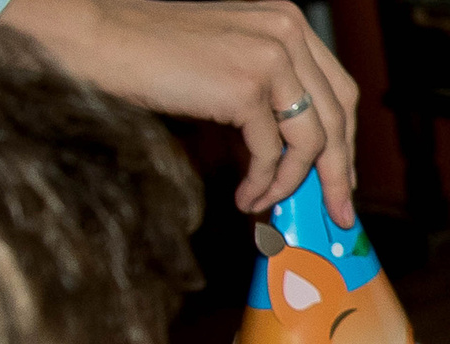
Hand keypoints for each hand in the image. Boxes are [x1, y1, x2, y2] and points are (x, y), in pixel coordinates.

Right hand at [0, 0, 360, 223]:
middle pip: (336, 118)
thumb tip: (297, 157)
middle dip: (338, 175)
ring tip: (266, 207)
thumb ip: (269, 96)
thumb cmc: (155, 56)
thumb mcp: (228, 65)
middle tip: (336, 215)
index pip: (340, 91)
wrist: (104, 40)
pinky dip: (263, 183)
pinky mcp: (247, 85)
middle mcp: (287, 31)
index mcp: (288, 22)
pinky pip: (273, 152)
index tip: (344, 183)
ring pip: (311, 140)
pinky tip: (245, 197)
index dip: (346, 143)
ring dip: (291, 185)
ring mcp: (270, 56)